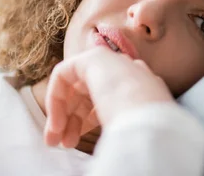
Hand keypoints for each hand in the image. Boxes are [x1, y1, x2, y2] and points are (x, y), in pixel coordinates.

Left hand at [43, 46, 173, 148]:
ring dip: (62, 113)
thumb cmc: (144, 137)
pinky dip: (56, 98)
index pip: (108, 101)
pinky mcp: (93, 57)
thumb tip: (106, 146)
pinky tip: (56, 122)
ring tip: (54, 140)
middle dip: (72, 121)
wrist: (149, 121)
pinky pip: (64, 75)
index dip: (87, 122)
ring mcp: (111, 62)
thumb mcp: (127, 133)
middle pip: (89, 94)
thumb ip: (113, 126)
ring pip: (76, 86)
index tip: (77, 142)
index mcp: (141, 90)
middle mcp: (127, 73)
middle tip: (62, 144)